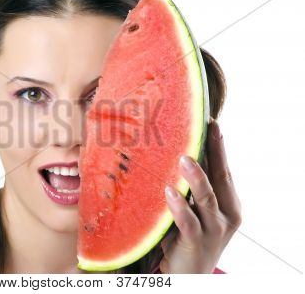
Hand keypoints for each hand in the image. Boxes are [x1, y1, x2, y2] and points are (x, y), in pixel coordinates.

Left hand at [159, 118, 241, 272]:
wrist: (189, 274)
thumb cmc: (188, 236)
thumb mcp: (195, 209)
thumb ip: (192, 188)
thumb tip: (180, 155)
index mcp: (229, 205)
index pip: (224, 171)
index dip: (219, 148)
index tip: (213, 123)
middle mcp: (226, 215)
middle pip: (220, 178)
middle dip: (215, 152)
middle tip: (208, 128)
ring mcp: (213, 230)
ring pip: (206, 198)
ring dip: (196, 177)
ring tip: (184, 158)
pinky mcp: (196, 242)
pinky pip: (188, 221)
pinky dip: (178, 206)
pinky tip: (169, 191)